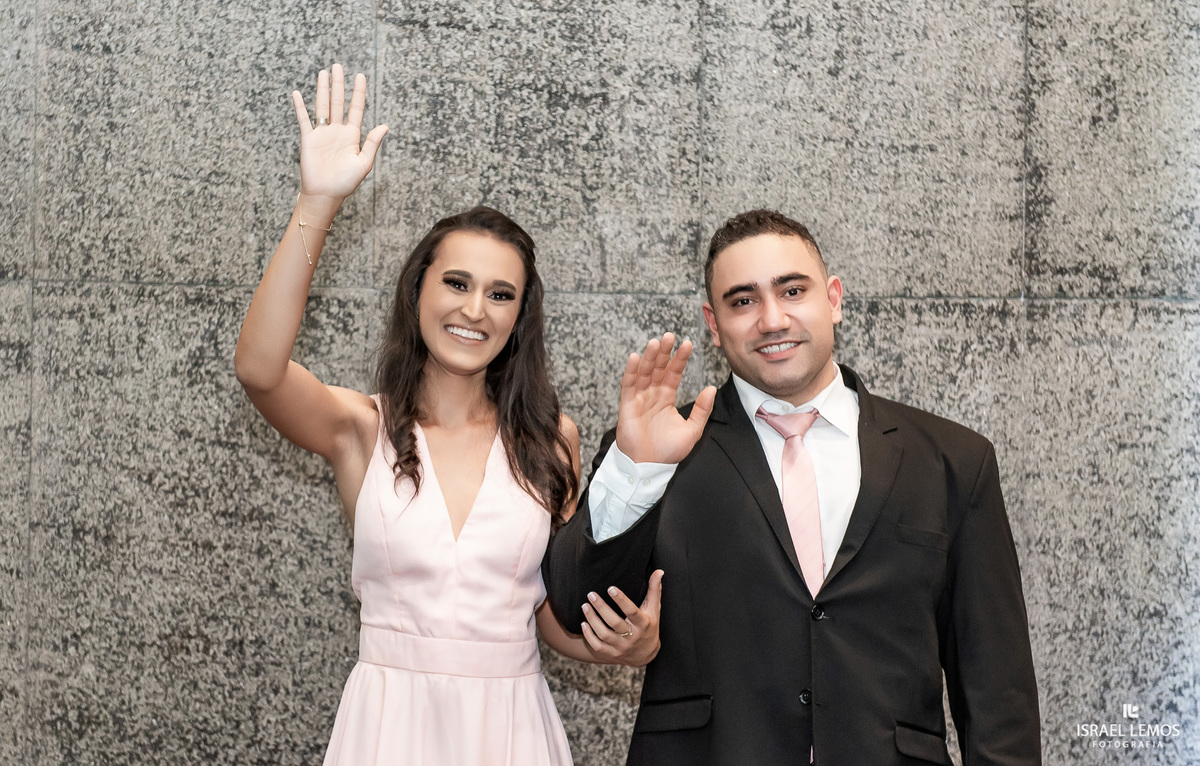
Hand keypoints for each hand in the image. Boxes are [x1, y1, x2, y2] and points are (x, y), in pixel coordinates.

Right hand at [292, 63, 388, 206]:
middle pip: (338, 102)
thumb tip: (384, 126)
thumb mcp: (364, 163)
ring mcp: (322, 134)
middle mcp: (337, 131)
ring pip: (322, 106)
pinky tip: (297, 93)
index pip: (356, 109)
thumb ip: (372, 143)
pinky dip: (300, 107)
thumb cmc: (346, 183)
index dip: (358, 93)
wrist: (326, 194)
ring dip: (323, 89)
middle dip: (339, 84)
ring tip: (324, 72)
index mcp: (352, 136)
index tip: (360, 76)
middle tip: (339, 66)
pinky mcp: (308, 139)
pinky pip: (304, 119)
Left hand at [580, 570, 663, 666]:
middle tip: (591, 594)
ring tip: (585, 605)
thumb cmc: (649, 626)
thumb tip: (659, 571)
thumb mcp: (654, 610)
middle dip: (601, 608)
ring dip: (592, 620)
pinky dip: (589, 636)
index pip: (632, 611)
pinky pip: (598, 646)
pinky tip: (584, 623)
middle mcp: (632, 636)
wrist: (646, 655)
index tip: (610, 588)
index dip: (621, 600)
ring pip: (604, 634)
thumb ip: (654, 590)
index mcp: (643, 624)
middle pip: (614, 623)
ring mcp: (621, 647)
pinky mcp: (612, 653)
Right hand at [615, 333, 715, 463]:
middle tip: (670, 336)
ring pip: (644, 373)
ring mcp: (639, 399)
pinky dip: (632, 371)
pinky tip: (636, 358)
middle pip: (658, 369)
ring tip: (656, 342)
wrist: (648, 467)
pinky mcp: (627, 406)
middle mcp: (652, 395)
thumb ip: (702, 410)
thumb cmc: (668, 452)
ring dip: (650, 358)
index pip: (673, 373)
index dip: (679, 359)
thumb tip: (710, 388)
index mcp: (667, 398)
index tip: (687, 344)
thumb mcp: (692, 430)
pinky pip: (628, 385)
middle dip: (664, 353)